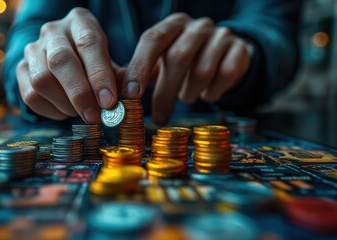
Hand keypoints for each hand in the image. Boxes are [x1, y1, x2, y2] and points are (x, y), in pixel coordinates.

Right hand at [16, 8, 117, 123]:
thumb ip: (119, 78)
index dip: (99, 75)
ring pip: (42, 80)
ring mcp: (33, 49)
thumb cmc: (94, 64)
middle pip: (61, 60)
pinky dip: (51, 111)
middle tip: (95, 116)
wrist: (66, 61)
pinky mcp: (20, 69)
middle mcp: (53, 31)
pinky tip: (67, 113)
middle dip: (80, 93)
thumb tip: (129, 95)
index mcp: (80, 22)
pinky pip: (30, 95)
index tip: (109, 101)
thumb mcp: (110, 64)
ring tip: (83, 113)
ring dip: (65, 104)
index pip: (89, 43)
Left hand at [122, 13, 250, 124]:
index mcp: (173, 25)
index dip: (140, 67)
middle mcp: (197, 26)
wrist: (225, 54)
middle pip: (178, 57)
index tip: (131, 95)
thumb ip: (142, 74)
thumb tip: (118, 96)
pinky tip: (207, 94)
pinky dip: (212, 92)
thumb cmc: (185, 61)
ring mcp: (221, 35)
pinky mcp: (240, 50)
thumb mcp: (162, 62)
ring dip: (190, 92)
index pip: (152, 39)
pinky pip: (225, 75)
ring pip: (202, 70)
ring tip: (186, 97)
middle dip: (166, 91)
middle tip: (159, 117)